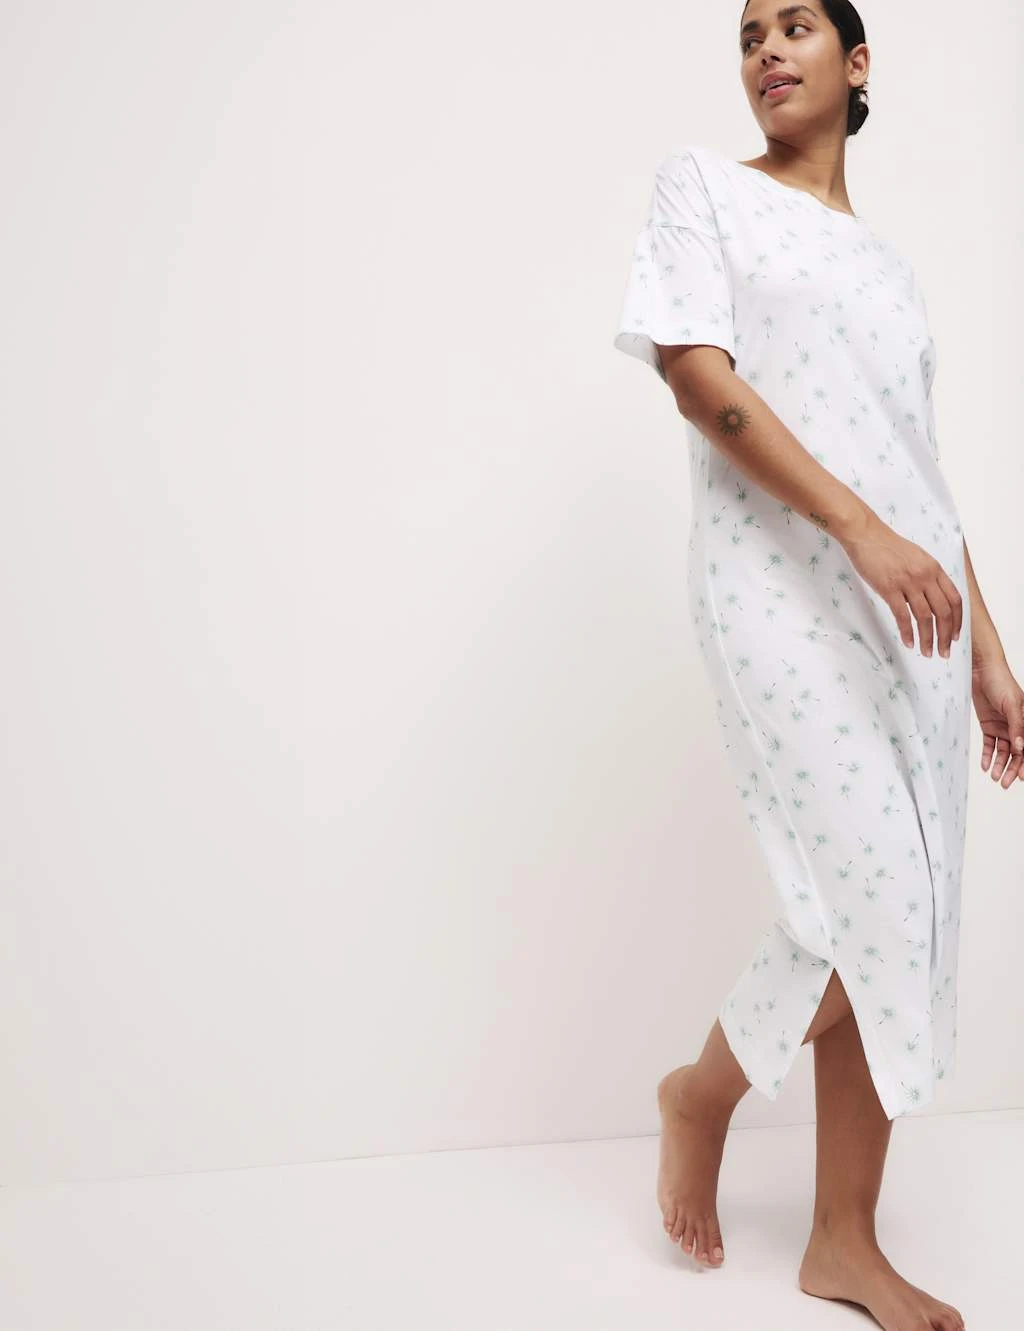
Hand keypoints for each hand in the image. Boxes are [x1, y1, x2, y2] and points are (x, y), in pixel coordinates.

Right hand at [839, 516, 962, 657]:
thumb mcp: (916, 557)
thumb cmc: (887, 546)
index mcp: (934, 568)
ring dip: (928, 638)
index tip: (954, 636)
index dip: (957, 621)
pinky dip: (908, 632)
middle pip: (944, 612)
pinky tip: (909, 643)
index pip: (955, 599)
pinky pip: (903, 616)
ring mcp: (908, 582)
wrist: (865, 534)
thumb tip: (928, 598)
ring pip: (926, 617)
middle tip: (943, 652)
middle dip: (945, 636)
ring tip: (927, 653)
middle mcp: (926, 576)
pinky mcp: (889, 588)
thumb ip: (926, 576)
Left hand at [971, 655, 1023, 787]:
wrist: (981, 670)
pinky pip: (990, 744)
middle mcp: (1017, 726)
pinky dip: (988, 756)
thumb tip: (1021, 748)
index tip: (1021, 777)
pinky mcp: (988, 725)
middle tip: (1005, 783)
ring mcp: (1003, 726)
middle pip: (1017, 753)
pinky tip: (986, 766)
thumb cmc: (1001, 682)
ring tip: (995, 778)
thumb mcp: (1012, 704)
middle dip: (1012, 769)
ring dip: (1000, 765)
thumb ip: (1017, 726)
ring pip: (1003, 751)